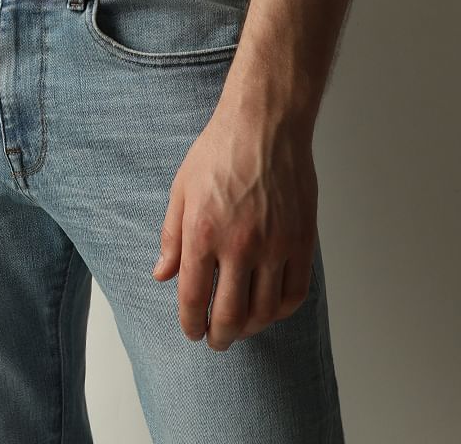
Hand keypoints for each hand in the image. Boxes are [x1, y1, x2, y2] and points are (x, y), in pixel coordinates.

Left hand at [150, 104, 318, 349]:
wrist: (265, 125)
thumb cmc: (219, 151)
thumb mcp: (182, 189)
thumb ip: (172, 236)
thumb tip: (163, 275)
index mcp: (203, 232)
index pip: (195, 299)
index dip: (191, 324)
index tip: (192, 332)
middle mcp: (240, 245)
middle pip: (231, 315)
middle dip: (220, 336)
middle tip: (216, 340)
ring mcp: (276, 245)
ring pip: (265, 311)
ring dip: (251, 328)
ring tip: (241, 327)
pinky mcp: (302, 241)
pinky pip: (295, 293)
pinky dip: (281, 310)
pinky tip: (269, 309)